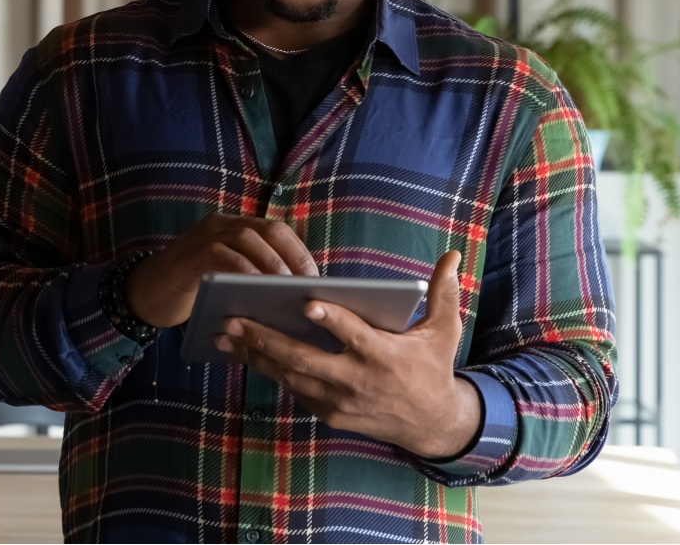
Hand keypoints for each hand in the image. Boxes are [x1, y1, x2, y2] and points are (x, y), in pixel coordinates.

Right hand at [126, 213, 317, 327]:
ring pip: (247, 238)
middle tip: (306, 285)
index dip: (299, 251)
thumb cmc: (193, 292)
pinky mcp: (191, 254)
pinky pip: (222, 256)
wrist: (145, 295)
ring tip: (286, 290)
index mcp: (235, 228)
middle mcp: (222, 225)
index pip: (276, 231)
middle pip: (268, 230)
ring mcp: (205, 236)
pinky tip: (256, 291)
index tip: (316, 278)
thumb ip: (253, 276)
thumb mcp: (228, 280)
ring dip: (271, 264)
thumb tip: (294, 296)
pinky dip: (243, 272)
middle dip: (291, 256)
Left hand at [216, 250, 479, 458]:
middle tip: (236, 318)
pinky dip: (269, 370)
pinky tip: (245, 352)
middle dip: (267, 339)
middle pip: (306, 359)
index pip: (355, 335)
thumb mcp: (445, 331)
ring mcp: (339, 401)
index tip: (308, 302)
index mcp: (385, 355)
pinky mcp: (329, 413)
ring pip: (291, 376)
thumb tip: (452, 254)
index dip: (333, 319)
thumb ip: (444, 292)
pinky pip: (293, 389)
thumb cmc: (434, 367)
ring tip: (227, 333)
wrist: (431, 425)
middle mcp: (357, 381)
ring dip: (257, 355)